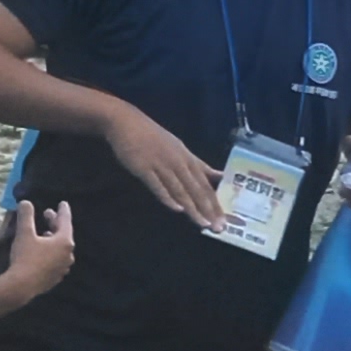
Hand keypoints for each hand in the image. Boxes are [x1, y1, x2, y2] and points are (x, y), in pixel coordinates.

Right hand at [6, 200, 80, 298]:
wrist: (22, 286)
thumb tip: (26, 203)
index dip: (63, 211)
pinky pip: (56, 260)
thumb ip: (26, 215)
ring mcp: (63, 267)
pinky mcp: (56, 277)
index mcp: (64, 242)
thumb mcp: (24, 233)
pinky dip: (50, 252)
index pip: (65, 221)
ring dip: (53, 238)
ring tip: (44, 233)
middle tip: (47, 214)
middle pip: (63, 234)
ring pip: (60, 248)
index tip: (63, 203)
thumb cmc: (25, 257)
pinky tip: (41, 252)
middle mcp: (68, 254)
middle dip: (55, 223)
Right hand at [100, 106, 221, 225]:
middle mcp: (178, 163)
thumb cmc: (154, 137)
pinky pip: (157, 185)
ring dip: (192, 208)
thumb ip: (198, 165)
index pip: (205, 184)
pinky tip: (176, 209)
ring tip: (202, 223)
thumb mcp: (180, 148)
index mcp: (188, 159)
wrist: (127, 123)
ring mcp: (161, 165)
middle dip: (208, 209)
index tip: (224, 220)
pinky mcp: (144, 168)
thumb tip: (219, 175)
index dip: (215, 203)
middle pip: (196, 189)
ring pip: (180, 190)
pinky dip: (167, 197)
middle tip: (218, 227)